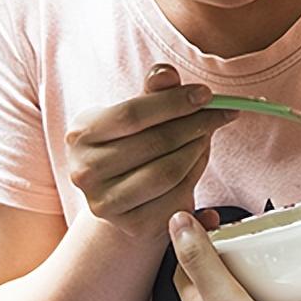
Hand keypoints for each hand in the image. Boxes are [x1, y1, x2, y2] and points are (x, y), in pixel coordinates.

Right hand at [67, 64, 234, 239]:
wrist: (121, 195)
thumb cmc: (131, 144)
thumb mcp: (135, 115)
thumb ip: (152, 93)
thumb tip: (165, 73)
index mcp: (81, 134)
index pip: (133, 113)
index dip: (175, 102)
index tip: (207, 95)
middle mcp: (85, 171)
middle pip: (156, 142)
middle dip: (196, 125)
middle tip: (219, 115)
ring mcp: (105, 203)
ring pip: (169, 171)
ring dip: (198, 151)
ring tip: (206, 137)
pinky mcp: (131, 226)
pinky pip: (177, 198)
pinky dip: (194, 179)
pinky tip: (196, 164)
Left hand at [169, 211, 300, 300]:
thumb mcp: (223, 299)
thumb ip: (201, 261)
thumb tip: (176, 221)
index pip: (184, 271)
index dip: (191, 240)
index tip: (211, 217)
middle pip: (216, 284)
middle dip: (227, 255)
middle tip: (245, 232)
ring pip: (248, 300)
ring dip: (259, 276)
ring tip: (275, 254)